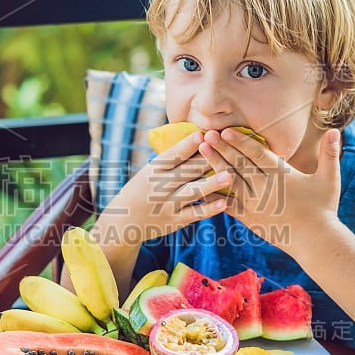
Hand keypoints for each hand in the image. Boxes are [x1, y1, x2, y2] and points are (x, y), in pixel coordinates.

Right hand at [100, 130, 230, 244]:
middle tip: (225, 149)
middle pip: (187, 171)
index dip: (187, 145)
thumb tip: (198, 136)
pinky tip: (224, 203)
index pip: (172, 155)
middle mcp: (160, 186)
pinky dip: (209, 209)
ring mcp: (168, 204)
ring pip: (193, 192)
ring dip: (211, 184)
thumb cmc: (143, 189)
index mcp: (154, 170)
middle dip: (206, 160)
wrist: (126, 220)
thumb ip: (172, 159)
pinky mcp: (176, 220)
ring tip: (229, 176)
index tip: (202, 134)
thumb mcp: (150, 171)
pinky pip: (195, 213)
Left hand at [199, 127, 341, 252]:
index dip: (241, 142)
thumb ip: (329, 154)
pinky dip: (214, 193)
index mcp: (281, 174)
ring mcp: (254, 203)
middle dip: (222, 148)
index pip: (257, 154)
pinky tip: (200, 184)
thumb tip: (335, 131)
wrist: (314, 240)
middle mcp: (264, 187)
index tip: (226, 131)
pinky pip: (227, 203)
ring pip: (230, 180)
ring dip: (215, 164)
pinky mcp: (248, 217)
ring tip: (201, 151)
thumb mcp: (329, 179)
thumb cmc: (324, 209)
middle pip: (239, 164)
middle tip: (206, 135)